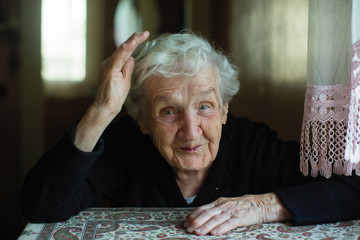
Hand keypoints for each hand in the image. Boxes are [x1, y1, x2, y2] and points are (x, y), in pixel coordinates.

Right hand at [74, 31, 148, 151]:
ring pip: (121, 50)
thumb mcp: (126, 80)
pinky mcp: (109, 71)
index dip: (135, 42)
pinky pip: (117, 58)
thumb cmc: (115, 96)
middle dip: (135, 39)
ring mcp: (108, 66)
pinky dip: (124, 50)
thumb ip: (128, 68)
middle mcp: (109, 62)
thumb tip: (132, 57)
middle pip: (124, 48)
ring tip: (141, 35)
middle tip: (146, 32)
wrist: (106, 107)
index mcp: (114, 64)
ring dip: (132, 42)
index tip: (145, 35)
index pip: (126, 50)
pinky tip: (130, 45)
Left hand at [183, 193, 291, 235]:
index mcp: (219, 203)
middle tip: (188, 229)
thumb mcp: (227, 205)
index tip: (185, 223)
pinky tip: (214, 233)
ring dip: (205, 226)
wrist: (261, 204)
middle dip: (196, 222)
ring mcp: (232, 211)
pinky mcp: (241, 217)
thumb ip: (216, 211)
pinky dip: (221, 228)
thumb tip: (201, 218)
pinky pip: (229, 223)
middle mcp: (224, 206)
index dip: (193, 216)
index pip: (203, 209)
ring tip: (197, 232)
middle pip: (207, 213)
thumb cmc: (243, 207)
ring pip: (216, 219)